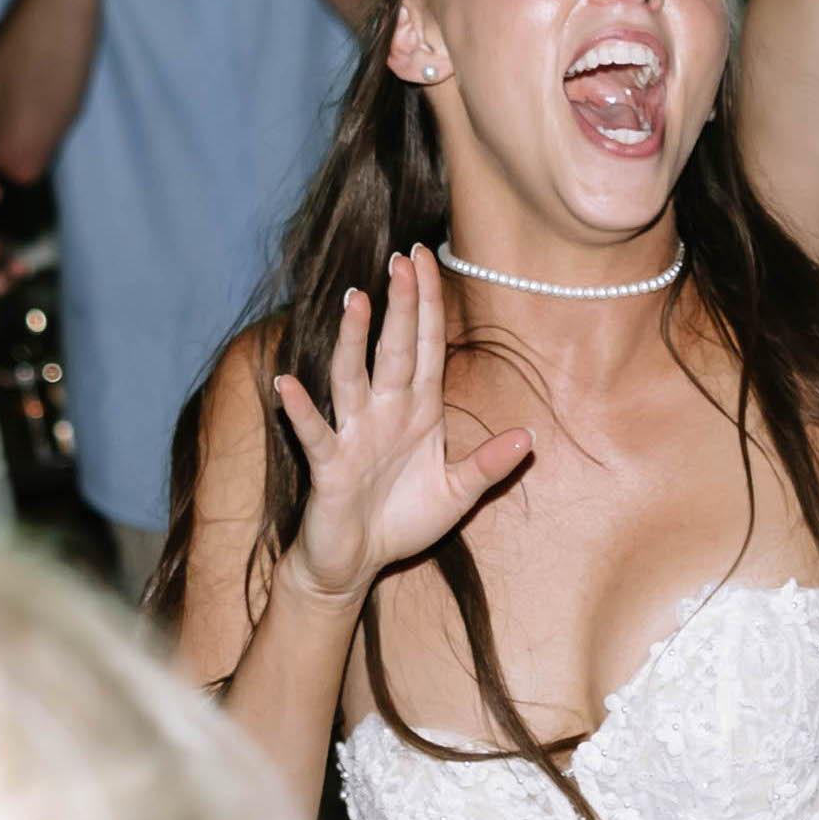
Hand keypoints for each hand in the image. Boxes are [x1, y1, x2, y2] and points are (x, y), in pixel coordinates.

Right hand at [268, 250, 535, 608]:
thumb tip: (530, 437)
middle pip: (394, 350)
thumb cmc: (402, 520)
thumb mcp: (457, 495)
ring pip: (352, 377)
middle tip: (402, 259)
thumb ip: (489, 466)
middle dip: (400, 306)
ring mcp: (353, 435)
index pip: (425, 346)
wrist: (355, 562)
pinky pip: (315, 433)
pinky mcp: (328, 466)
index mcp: (418, 411)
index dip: (428, 304)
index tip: (427, 257)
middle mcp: (384, 412)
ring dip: (353, 341)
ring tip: (356, 300)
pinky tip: (288, 383)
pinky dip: (302, 409)